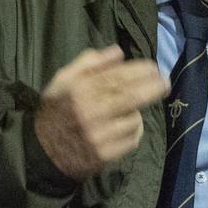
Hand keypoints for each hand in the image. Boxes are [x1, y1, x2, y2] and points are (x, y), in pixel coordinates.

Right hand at [34, 46, 166, 180]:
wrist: (42, 153)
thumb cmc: (56, 111)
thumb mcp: (63, 80)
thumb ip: (88, 63)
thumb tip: (118, 52)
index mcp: (80, 90)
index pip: (118, 77)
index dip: (140, 71)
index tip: (154, 68)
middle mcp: (91, 111)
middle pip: (132, 97)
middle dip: (153, 88)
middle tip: (165, 83)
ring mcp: (99, 135)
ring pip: (134, 119)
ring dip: (136, 113)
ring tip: (126, 112)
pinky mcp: (106, 155)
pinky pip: (132, 140)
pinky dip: (133, 132)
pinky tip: (122, 129)